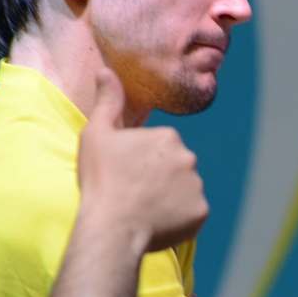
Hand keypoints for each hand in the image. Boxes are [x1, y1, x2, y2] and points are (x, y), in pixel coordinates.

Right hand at [78, 69, 208, 251]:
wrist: (112, 226)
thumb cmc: (101, 180)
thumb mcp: (97, 134)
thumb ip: (107, 101)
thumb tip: (105, 70)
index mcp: (167, 136)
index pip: (158, 150)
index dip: (139, 164)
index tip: (124, 175)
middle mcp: (189, 157)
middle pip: (174, 169)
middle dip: (158, 179)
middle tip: (134, 194)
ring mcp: (197, 186)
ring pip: (183, 191)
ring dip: (169, 199)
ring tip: (143, 210)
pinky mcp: (201, 212)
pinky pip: (191, 214)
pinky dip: (178, 219)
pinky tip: (157, 223)